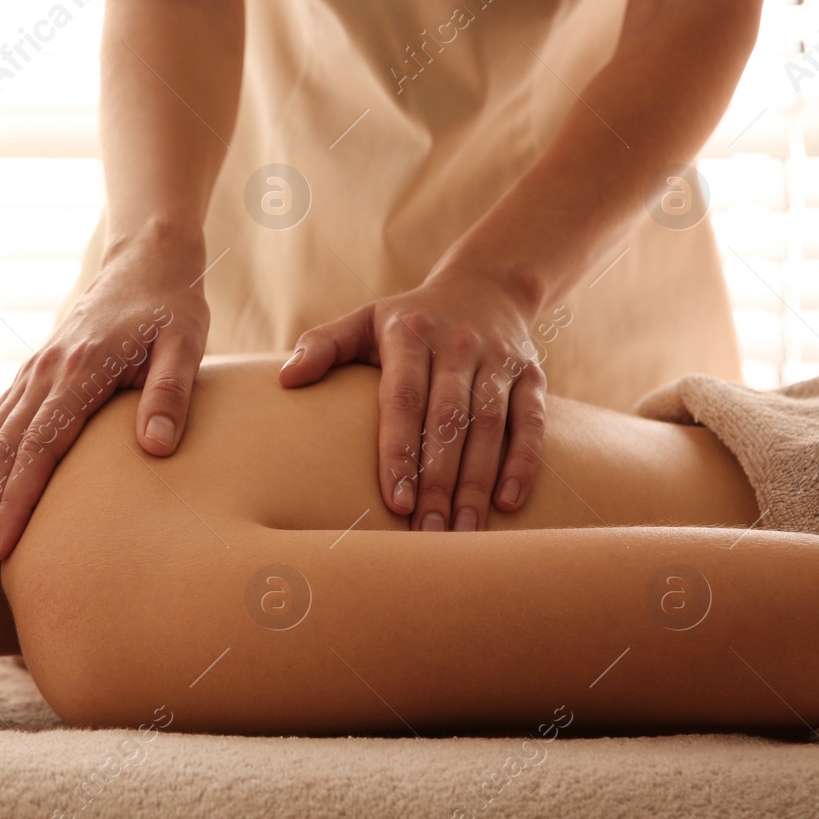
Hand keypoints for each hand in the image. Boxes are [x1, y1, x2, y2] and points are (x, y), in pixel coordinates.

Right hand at [0, 235, 210, 586]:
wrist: (145, 259)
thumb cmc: (173, 306)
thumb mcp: (186, 343)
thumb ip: (170, 394)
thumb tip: (155, 450)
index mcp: (78, 370)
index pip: (37, 448)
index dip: (17, 502)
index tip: (2, 548)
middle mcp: (44, 373)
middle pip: (3, 455)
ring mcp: (32, 373)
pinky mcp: (32, 376)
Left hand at [277, 271, 547, 530]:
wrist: (487, 284)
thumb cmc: (410, 318)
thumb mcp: (363, 320)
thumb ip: (322, 347)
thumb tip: (286, 381)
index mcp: (411, 335)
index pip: (403, 400)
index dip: (400, 452)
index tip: (395, 502)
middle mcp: (457, 345)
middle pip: (448, 421)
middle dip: (439, 481)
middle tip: (428, 534)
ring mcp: (498, 360)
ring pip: (490, 427)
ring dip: (477, 482)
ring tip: (463, 531)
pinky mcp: (532, 374)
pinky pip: (531, 421)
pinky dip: (524, 461)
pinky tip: (506, 503)